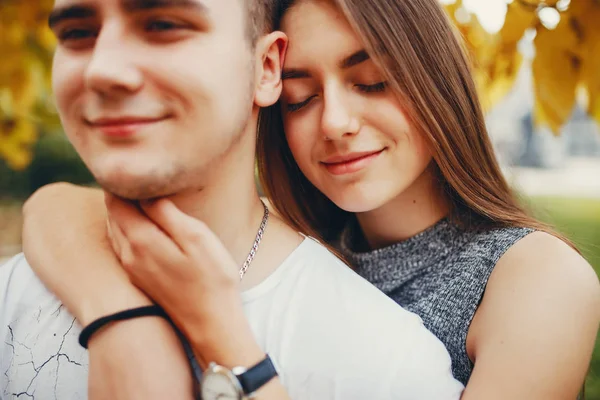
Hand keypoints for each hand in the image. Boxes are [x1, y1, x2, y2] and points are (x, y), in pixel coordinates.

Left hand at [21, 182, 195, 398]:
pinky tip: (144, 227)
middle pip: (113, 215)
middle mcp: (129, 255)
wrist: (212, 324)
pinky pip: (123, 246)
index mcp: (140, 240)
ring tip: (139, 196)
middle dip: (120, 195)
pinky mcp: (141, 280)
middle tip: (135, 177)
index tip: (132, 167)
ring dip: (123, 212)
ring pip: (116, 231)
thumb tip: (147, 192)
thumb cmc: (212, 278)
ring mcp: (132, 270)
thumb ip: (167, 214)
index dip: (120, 182)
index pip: (116, 201)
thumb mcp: (196, 238)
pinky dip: (128, 229)